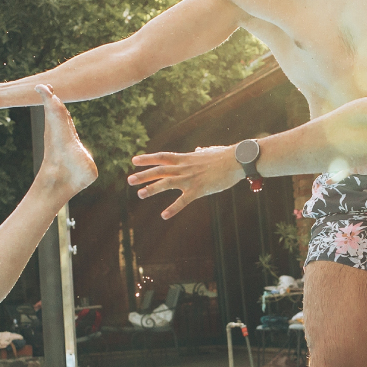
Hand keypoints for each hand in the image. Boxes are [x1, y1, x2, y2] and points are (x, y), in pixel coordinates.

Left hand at [128, 145, 244, 218]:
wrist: (237, 160)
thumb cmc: (225, 156)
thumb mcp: (210, 152)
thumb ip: (201, 152)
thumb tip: (198, 150)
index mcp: (185, 158)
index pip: (161, 157)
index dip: (147, 159)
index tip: (134, 160)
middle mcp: (184, 168)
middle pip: (159, 170)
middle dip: (143, 175)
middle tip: (129, 180)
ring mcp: (190, 178)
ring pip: (166, 183)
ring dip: (152, 189)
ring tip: (140, 194)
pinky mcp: (199, 190)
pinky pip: (183, 201)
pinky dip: (173, 208)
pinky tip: (164, 215)